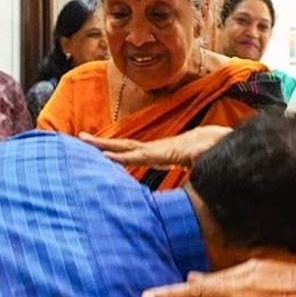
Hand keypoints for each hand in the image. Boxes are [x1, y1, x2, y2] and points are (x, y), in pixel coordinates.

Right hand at [81, 125, 230, 168]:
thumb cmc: (212, 148)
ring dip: (105, 145)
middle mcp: (157, 149)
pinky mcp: (156, 155)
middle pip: (126, 146)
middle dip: (104, 144)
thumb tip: (196, 156)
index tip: (104, 156)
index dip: (123, 157)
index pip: (140, 155)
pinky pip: (133, 154)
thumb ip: (202, 156)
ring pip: (126, 147)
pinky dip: (117, 153)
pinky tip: (105, 156)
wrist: (214, 139)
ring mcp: (155, 151)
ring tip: (83, 140)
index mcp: (166, 152)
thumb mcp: (209, 153)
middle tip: (81, 138)